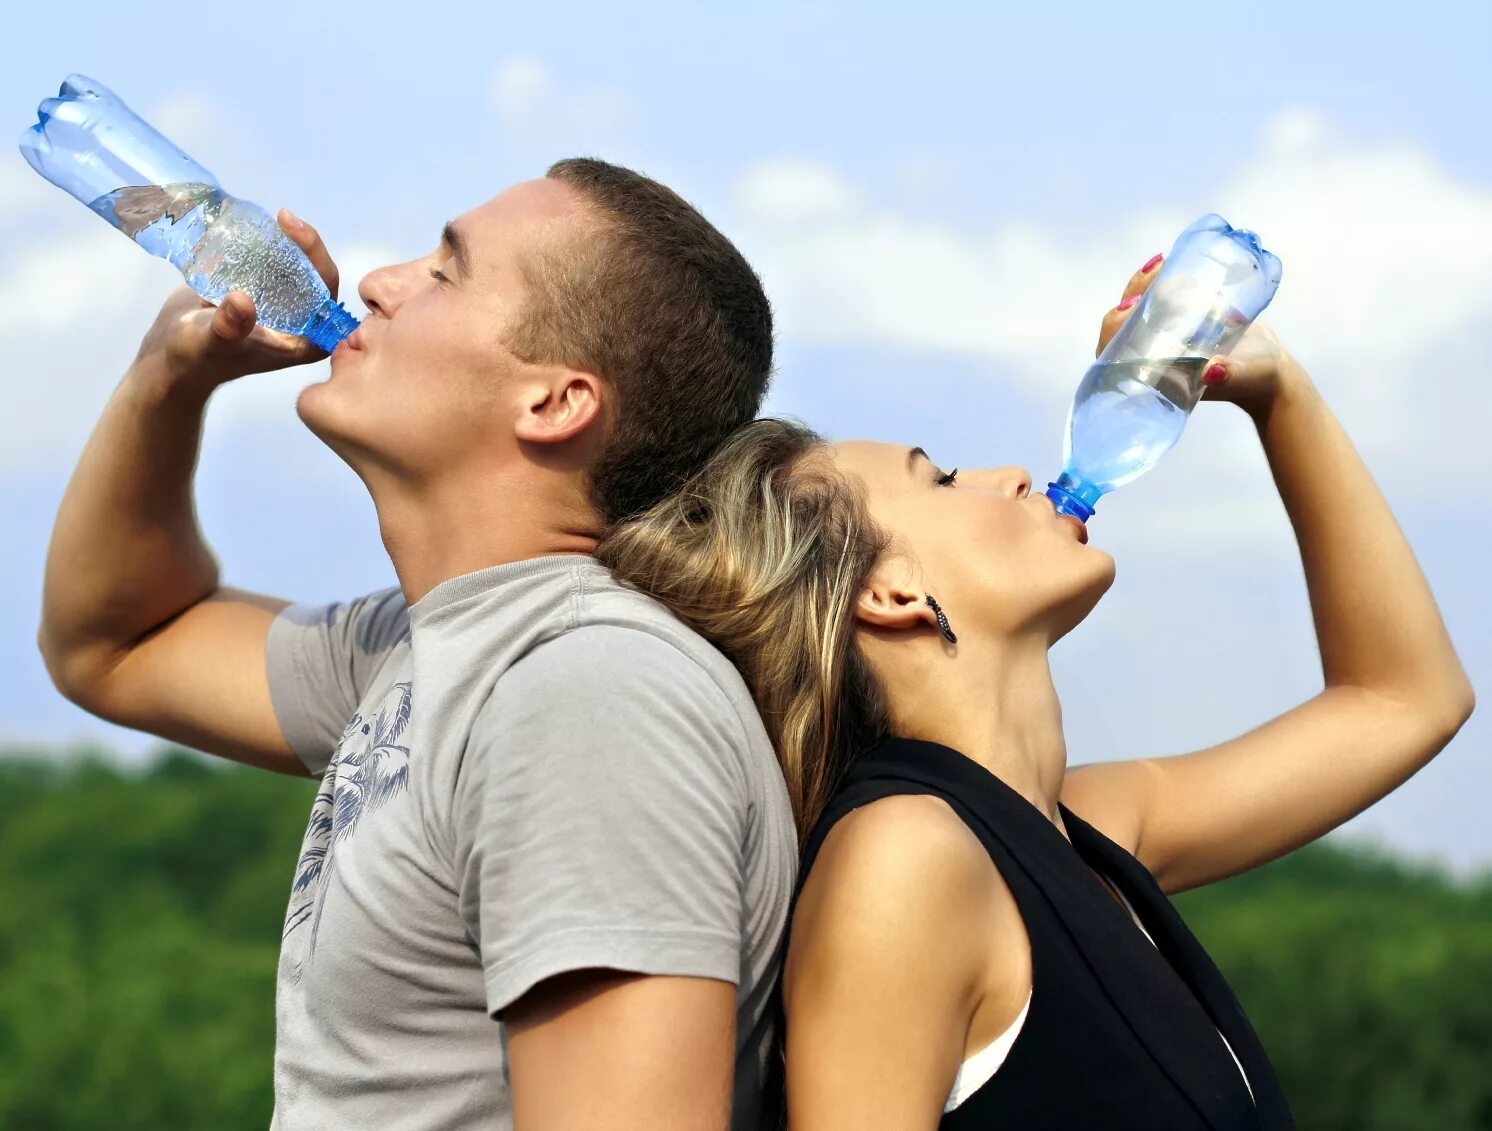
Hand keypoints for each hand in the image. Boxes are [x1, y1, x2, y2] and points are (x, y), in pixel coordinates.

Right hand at [132, 209, 341, 391]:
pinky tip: (252, 229)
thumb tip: (242, 301)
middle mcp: (300, 325)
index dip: (316, 256)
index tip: (292, 227)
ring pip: (294, 268)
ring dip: (284, 243)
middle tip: (282, 217)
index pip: (326, 292)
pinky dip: (264, 248)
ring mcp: (281, 309)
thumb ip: (228, 326)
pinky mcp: (261, 296)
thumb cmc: (195, 358)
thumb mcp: (210, 341)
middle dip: (302, 244)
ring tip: (269, 220)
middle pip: (314, 275)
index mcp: (305, 341)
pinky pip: (271, 267)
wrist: (170, 357)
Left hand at [1096, 254, 1304, 417]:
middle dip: (1129, 298)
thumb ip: (1230, 375)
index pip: (1117, 356)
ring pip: (1139, 309)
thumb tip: (1212, 370)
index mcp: (1156, 376)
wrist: (1269, 369)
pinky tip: (1168, 261)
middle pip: (1122, 327)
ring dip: (1143, 285)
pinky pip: (1160, 299)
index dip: (1113, 330)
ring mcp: (1165, 338)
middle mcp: (1154, 357)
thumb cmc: (1255, 380)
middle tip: (1152, 273)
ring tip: (1161, 263)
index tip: (1129, 306)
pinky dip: (1160, 280)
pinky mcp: (1180, 320)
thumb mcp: (1245, 376)